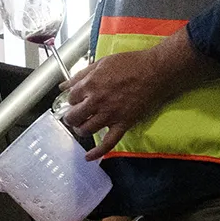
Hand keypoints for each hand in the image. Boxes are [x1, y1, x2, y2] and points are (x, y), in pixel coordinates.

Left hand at [59, 29, 217, 159]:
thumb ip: (80, 75)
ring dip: (81, 130)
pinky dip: (97, 152)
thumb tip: (63, 85)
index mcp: (90, 85)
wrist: (155, 72)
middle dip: (71, 117)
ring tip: (82, 127)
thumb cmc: (130, 64)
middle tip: (74, 116)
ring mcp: (110, 115)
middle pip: (74, 116)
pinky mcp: (123, 124)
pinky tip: (88, 157)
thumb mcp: (101, 63)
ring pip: (86, 129)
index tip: (77, 100)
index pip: (71, 98)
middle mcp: (97, 102)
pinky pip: (108, 142)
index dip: (73, 99)